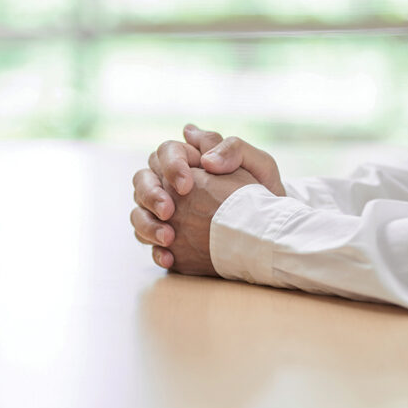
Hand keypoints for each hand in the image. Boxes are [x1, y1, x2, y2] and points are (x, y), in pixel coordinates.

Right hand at [131, 124, 279, 269]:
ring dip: (146, 224)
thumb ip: (234, 149)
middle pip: (142, 180)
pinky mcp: (166, 237)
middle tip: (168, 211)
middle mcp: (169, 183)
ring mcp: (164, 212)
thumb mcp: (259, 165)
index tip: (187, 186)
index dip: (170, 166)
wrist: (269, 230)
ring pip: (138, 212)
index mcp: (188, 159)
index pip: (165, 152)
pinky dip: (154, 251)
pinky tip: (169, 258)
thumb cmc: (262, 192)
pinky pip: (148, 242)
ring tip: (168, 238)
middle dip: (150, 195)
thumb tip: (206, 159)